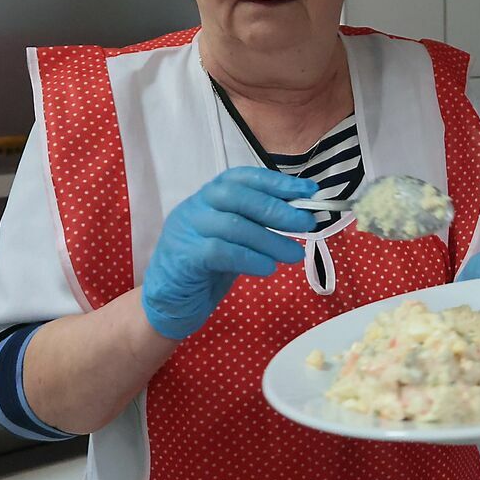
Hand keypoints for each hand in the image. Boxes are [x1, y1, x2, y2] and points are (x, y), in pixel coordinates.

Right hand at [141, 167, 317, 339]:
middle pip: (238, 196)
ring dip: (271, 240)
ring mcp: (185, 230)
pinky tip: (268, 269)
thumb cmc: (208, 267)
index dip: (277, 182)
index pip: (243, 177)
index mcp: (209, 196)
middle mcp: (195, 206)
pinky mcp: (183, 257)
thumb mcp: (236, 239)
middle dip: (277, 209)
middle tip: (307, 224)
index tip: (309, 191)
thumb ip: (258, 224)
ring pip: (233, 225)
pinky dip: (250, 259)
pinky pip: (220, 252)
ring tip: (294, 255)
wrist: (170, 302)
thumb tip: (300, 216)